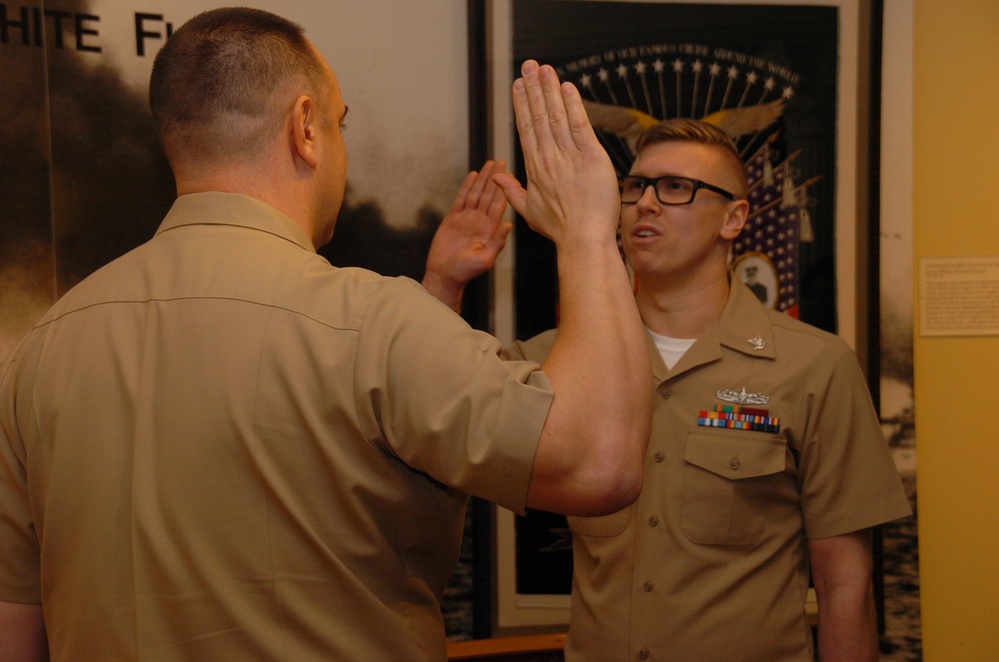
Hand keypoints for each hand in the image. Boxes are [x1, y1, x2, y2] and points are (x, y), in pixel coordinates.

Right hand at [422, 160, 511, 311]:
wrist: (445, 275)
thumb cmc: (466, 271)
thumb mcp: (485, 259)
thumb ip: (497, 242)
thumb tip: (509, 224)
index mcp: (490, 230)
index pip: (499, 205)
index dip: (505, 189)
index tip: (511, 174)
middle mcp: (480, 221)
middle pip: (489, 194)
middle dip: (496, 178)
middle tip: (502, 161)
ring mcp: (466, 218)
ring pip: (476, 193)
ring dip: (483, 178)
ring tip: (490, 163)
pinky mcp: (453, 218)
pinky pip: (461, 199)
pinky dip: (467, 186)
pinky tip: (473, 175)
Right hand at [493, 60, 618, 246]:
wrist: (583, 239)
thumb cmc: (560, 229)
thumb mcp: (530, 212)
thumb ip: (513, 192)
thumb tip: (497, 177)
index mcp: (535, 168)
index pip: (526, 129)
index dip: (522, 104)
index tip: (518, 85)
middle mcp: (549, 158)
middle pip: (538, 116)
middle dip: (533, 88)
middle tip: (529, 64)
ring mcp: (569, 156)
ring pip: (556, 116)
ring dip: (550, 89)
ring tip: (544, 68)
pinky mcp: (591, 157)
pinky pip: (580, 125)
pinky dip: (573, 105)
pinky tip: (566, 87)